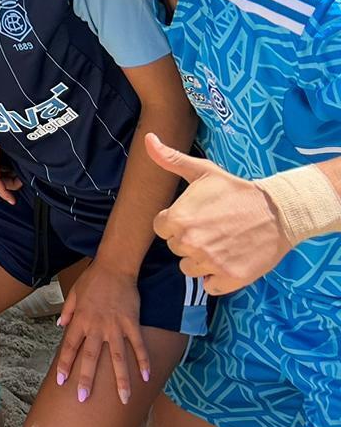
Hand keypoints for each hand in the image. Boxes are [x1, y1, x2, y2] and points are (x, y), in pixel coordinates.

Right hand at [0, 128, 22, 203]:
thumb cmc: (8, 115)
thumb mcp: (14, 137)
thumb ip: (18, 156)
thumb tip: (26, 175)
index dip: (2, 191)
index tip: (12, 201)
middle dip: (6, 183)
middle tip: (21, 183)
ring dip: (5, 173)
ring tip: (19, 172)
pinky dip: (2, 164)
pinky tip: (12, 162)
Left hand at [53, 260, 147, 404]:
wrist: (114, 267)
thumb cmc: (92, 280)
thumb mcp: (73, 294)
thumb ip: (67, 311)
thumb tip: (60, 326)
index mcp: (80, 321)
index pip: (69, 347)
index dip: (65, 365)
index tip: (61, 381)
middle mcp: (96, 327)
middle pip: (90, 358)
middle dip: (86, 379)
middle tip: (84, 398)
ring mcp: (115, 327)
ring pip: (117, 358)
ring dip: (120, 380)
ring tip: (123, 399)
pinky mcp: (131, 323)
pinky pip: (138, 345)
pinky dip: (142, 361)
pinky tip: (146, 377)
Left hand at [148, 133, 287, 293]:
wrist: (278, 212)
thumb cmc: (236, 191)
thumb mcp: (203, 172)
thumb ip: (171, 159)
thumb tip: (149, 140)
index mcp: (178, 219)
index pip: (162, 229)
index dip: (176, 222)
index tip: (196, 216)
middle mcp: (190, 244)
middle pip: (176, 248)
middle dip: (190, 239)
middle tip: (213, 227)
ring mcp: (210, 263)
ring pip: (190, 268)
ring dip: (202, 260)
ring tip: (222, 242)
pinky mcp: (230, 279)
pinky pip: (210, 286)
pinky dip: (218, 278)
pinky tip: (229, 260)